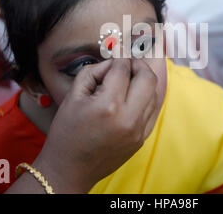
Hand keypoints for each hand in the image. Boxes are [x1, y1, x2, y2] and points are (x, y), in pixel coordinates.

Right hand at [32, 58, 158, 192]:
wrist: (70, 169)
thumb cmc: (67, 131)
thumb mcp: (73, 96)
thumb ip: (93, 71)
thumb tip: (113, 62)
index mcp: (108, 106)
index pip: (122, 69)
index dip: (120, 56)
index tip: (118, 52)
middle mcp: (128, 118)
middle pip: (148, 78)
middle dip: (139, 64)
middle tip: (129, 62)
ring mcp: (138, 131)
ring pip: (155, 93)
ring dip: (145, 80)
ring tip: (131, 78)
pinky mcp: (142, 139)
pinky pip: (153, 110)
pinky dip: (147, 97)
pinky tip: (136, 93)